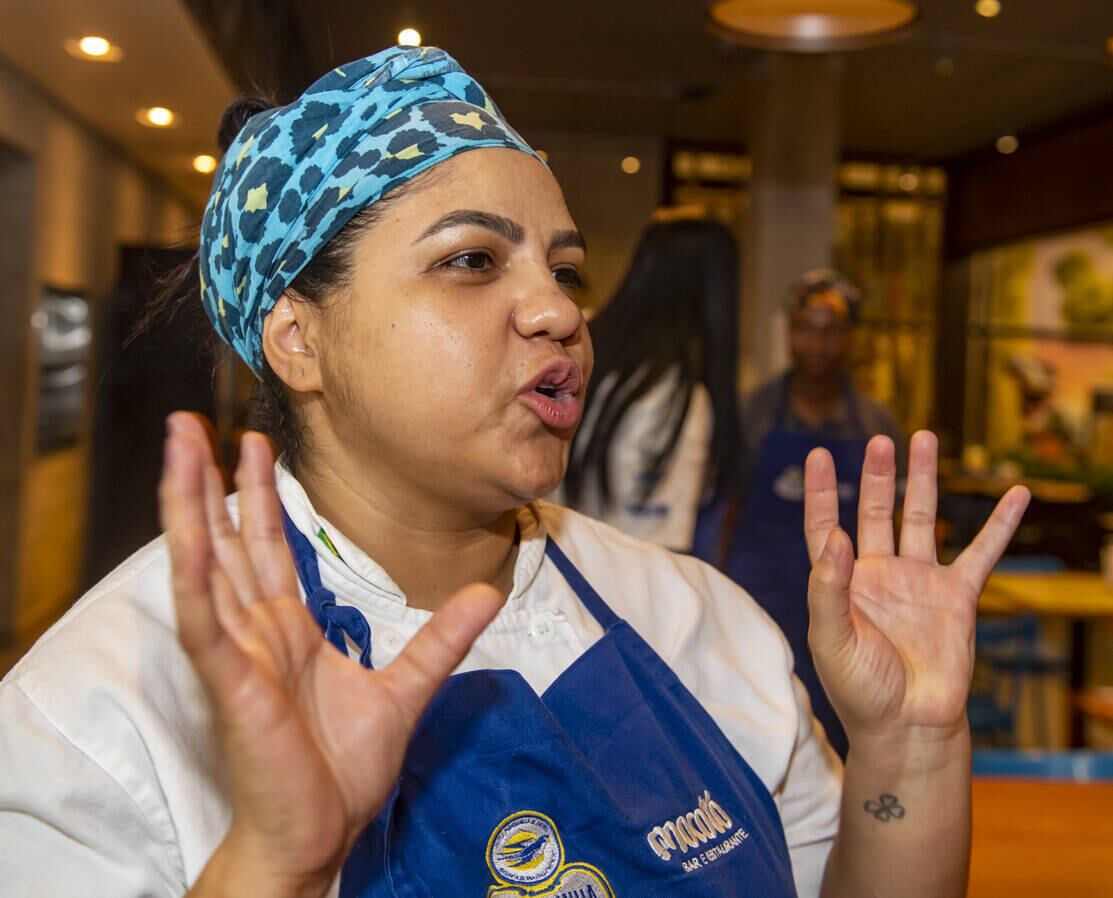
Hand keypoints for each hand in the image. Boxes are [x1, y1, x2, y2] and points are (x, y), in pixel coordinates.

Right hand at [159, 413, 502, 895]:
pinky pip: (205, 622)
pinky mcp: (229, 684)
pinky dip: (194, 576)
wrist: (321, 836)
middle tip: (194, 421)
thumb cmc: (340, 774)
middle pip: (226, 541)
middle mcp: (255, 633)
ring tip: (178, 445)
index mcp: (288, 631)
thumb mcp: (405, 690)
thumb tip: (486, 594)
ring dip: (188, 504)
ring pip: (205, 565)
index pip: (266, 548)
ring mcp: (237, 654)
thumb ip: (441, 639)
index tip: (252, 444)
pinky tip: (186, 533)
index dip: (257, 496)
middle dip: (210, 481)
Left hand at [803, 431, 1029, 742]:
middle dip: (878, 476)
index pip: (825, 527)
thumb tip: (834, 536)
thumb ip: (827, 589)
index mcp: (842, 583)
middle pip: (875, 512)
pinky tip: (1016, 494)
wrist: (909, 726)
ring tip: (923, 438)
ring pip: (922, 519)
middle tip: (881, 440)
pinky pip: (982, 553)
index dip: (820, 492)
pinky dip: (999, 524)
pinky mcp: (957, 597)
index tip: (817, 454)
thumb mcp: (831, 640)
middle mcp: (879, 574)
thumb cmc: (860, 689)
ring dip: (922, 481)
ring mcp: (919, 582)